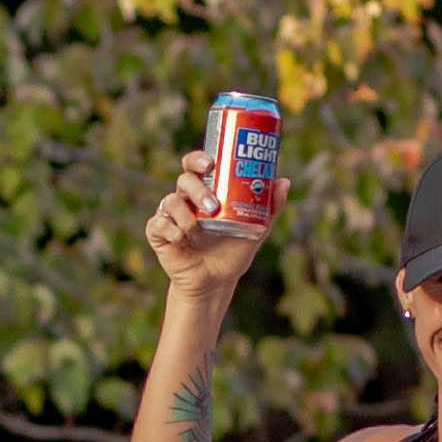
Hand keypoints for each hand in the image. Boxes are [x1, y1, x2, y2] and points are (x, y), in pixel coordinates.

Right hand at [142, 163, 263, 291]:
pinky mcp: (158, 234)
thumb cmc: (233, 251)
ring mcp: (170, 216)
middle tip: (212, 205)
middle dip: (196, 189)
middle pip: (184, 180)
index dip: (198, 159)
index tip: (210, 162)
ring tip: (198, 231)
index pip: (196, 165)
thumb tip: (284, 182)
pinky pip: (157, 224)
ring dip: (185, 215)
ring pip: (170, 201)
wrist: (216, 282)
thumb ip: (269, 207)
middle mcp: (186, 200)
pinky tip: (182, 239)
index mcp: (205, 191)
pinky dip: (170, 230)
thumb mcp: (255, 229)